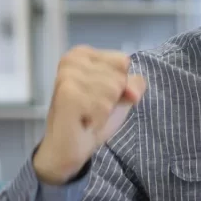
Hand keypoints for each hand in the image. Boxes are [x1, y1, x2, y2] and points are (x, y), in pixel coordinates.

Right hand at [33, 45, 146, 184]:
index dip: (120, 85)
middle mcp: (71, 59)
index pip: (123, 61)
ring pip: (113, 90)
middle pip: (120, 76)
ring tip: (87, 114)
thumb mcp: (120, 95)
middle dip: (112, 99)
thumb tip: (132, 93)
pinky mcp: (67, 94)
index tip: (100, 96)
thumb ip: (133, 84)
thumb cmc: (92, 116)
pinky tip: (83, 121)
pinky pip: (104, 106)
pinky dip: (99, 119)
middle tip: (91, 108)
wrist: (68, 147)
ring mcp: (67, 76)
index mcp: (82, 53)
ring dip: (104, 110)